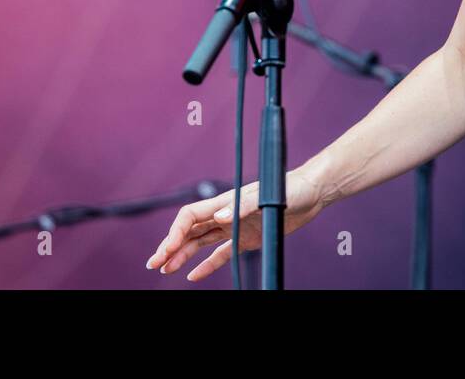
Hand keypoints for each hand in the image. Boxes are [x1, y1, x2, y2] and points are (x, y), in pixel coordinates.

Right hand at [145, 169, 323, 281]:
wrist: (309, 192)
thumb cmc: (288, 189)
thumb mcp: (266, 197)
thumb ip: (243, 206)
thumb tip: (219, 216)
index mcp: (225, 202)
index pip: (190, 217)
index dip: (175, 232)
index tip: (166, 249)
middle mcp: (225, 214)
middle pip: (190, 231)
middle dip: (170, 246)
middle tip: (154, 264)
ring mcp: (234, 227)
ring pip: (200, 243)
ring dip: (182, 255)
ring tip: (165, 269)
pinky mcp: (246, 238)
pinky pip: (221, 254)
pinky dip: (206, 265)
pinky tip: (193, 276)